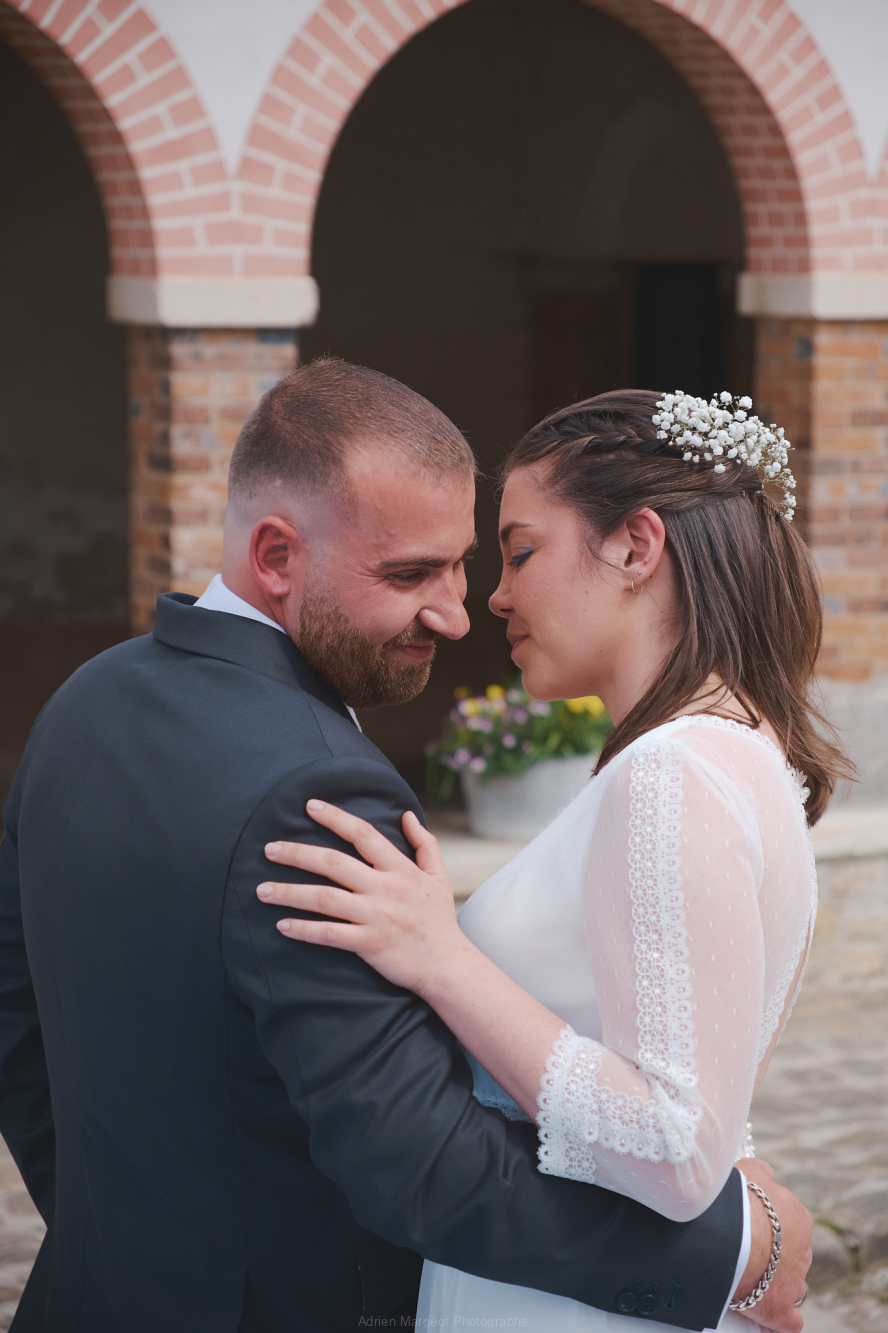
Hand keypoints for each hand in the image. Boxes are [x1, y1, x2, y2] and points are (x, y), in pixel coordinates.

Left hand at [257, 802, 466, 994]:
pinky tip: (282, 925)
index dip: (336, 818)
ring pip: (325, 899)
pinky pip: (330, 934)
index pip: (363, 835)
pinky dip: (304, 930)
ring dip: (290, 893)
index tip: (309, 806)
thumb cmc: (439, 920)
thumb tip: (407, 815)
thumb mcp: (439, 876)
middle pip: (334, 863)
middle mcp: (386, 888)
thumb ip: (424, 844)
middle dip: (297, 853)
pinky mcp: (370, 944)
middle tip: (269, 848)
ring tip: (262, 890)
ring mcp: (377, 916)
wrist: (448, 965)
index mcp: (400, 869)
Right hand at [732, 1158, 811, 1331]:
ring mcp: (794, 1282)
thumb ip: (762, 1174)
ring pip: (791, 1286)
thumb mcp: (750, 1172)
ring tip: (750, 1282)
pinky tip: (765, 1316)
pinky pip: (788, 1322)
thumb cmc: (737, 1199)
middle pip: (792, 1256)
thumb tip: (765, 1173)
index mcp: (797, 1218)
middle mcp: (802, 1251)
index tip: (750, 1228)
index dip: (769, 1228)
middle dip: (774, 1257)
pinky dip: (778, 1319)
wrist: (730, 1232)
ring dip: (776, 1286)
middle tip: (746, 1253)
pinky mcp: (781, 1311)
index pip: (788, 1225)